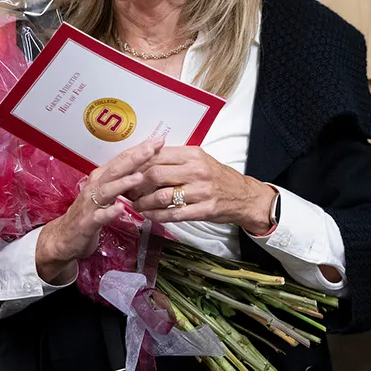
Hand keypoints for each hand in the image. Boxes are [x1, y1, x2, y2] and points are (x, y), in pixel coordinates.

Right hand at [35, 138, 162, 284]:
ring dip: (123, 183)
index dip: (140, 149)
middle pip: (116, 169)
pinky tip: (121, 208)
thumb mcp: (106, 193)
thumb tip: (144, 167)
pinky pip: (100, 217)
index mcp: (101, 178)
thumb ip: (122, 180)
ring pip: (107, 190)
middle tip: (152, 148)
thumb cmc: (89, 212)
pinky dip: (110, 212)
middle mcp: (95, 187)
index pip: (122, 159)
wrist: (64, 236)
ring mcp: (90, 204)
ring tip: (139, 176)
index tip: (158, 140)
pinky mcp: (88, 222)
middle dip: (134, 158)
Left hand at [128, 146, 273, 235]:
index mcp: (193, 154)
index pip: (157, 156)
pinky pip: (174, 214)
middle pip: (155, 175)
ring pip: (162, 196)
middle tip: (128, 191)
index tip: (127, 173)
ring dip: (144, 203)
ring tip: (136, 205)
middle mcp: (197, 170)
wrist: (244, 196)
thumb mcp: (199, 160)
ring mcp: (202, 191)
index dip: (137, 166)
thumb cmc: (217, 177)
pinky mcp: (205, 210)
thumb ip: (174, 159)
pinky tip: (149, 216)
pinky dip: (157, 216)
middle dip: (136, 185)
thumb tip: (142, 161)